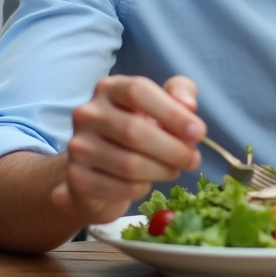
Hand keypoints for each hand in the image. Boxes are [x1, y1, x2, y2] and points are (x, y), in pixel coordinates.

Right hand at [52, 75, 204, 223]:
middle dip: (173, 149)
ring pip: (130, 164)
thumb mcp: (160, 104)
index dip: (172, 113)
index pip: (139, 91)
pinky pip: (121, 187)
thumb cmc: (137, 128)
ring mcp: (78, 146)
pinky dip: (142, 188)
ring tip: (174, 170)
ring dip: (162, 170)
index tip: (198, 133)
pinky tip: (146, 182)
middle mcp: (88, 113)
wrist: (98, 167)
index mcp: (109, 88)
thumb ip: (179, 93)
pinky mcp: (78, 177)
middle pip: (134, 131)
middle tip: (194, 159)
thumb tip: (189, 104)